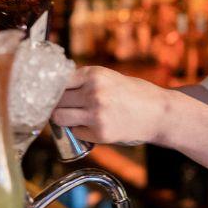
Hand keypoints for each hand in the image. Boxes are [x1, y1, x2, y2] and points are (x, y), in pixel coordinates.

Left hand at [52, 66, 171, 145]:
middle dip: (56, 105)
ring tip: (69, 118)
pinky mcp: (100, 133)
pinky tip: (89, 127)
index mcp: (93, 74)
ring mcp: (95, 114)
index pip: (58, 81)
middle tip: (61, 108)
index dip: (51, 89)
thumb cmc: (134, 93)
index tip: (48, 93)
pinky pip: (76, 132)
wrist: (159, 113)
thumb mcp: (108, 77)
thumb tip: (55, 87)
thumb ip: (85, 81)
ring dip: (61, 119)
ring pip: (59, 117)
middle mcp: (93, 92)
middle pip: (56, 100)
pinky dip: (79, 131)